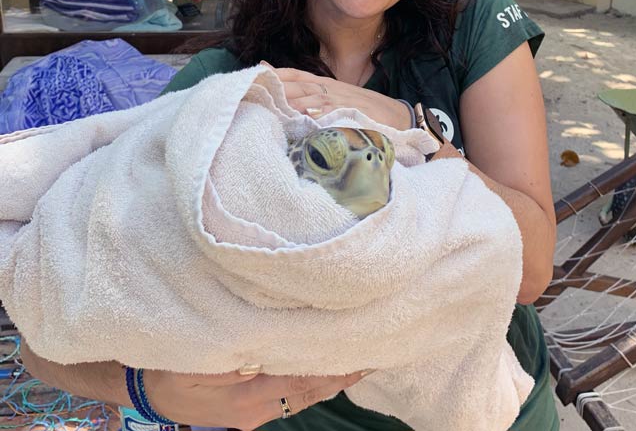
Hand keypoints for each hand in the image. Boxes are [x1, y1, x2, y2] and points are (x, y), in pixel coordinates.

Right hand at [145, 367, 366, 428]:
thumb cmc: (170, 367)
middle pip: (308, 391)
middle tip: (371, 354)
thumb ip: (238, 349)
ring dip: (328, 379)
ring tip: (356, 360)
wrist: (146, 391)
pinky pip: (289, 396)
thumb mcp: (199, 357)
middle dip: (339, 375)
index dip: (332, 367)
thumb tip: (275, 339)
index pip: (302, 379)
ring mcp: (254, 414)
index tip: (360, 353)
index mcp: (247, 397)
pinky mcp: (250, 411)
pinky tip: (322, 369)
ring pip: (301, 396)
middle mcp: (257, 411)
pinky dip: (309, 382)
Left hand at [266, 64, 411, 128]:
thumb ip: (315, 99)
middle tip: (255, 91)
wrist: (397, 117)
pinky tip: (307, 117)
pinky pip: (334, 112)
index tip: (255, 76)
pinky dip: (320, 114)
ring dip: (293, 102)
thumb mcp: (338, 100)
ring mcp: (342, 101)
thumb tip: (292, 103)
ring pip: (313, 98)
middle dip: (277, 88)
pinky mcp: (353, 113)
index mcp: (326, 85)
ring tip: (274, 107)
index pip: (296, 75)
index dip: (276, 75)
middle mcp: (331, 89)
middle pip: (299, 86)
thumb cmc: (365, 111)